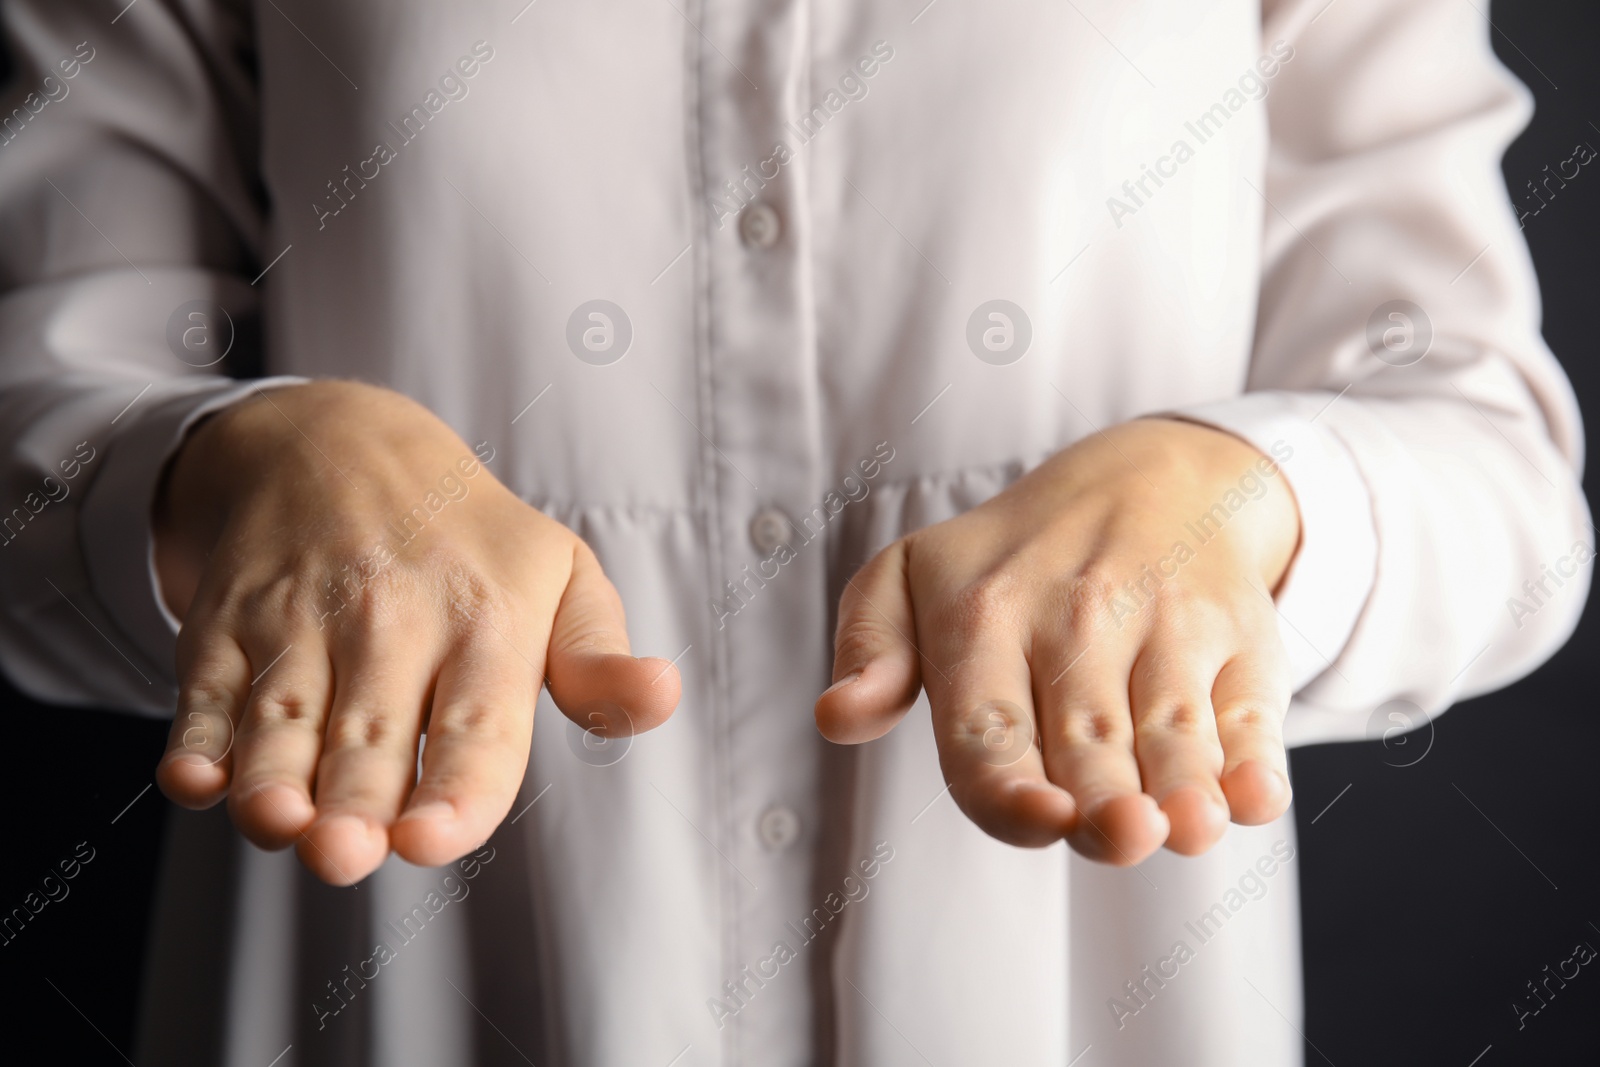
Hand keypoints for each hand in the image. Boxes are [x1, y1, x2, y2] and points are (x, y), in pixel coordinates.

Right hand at [153, 381, 678, 883]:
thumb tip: (661, 698)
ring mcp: (302, 621)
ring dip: (274, 776)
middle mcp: (392, 621)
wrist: (337, 442)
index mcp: (485, 622)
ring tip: (276, 824)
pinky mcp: (230, 625)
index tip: (433, 840)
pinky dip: (199, 733)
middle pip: (372, 734)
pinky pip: (208, 688)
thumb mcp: (560, 576)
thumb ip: (600, 658)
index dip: (457, 789)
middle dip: (356, 800)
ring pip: (285, 716)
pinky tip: (194, 777)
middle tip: (347, 855)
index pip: (476, 725)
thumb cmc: (471, 541)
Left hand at [815, 418, 1300, 862]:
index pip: (988, 726)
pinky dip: (1257, 752)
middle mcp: (1075, 618)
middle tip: (1122, 837)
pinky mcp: (1240, 633)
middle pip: (1085, 743)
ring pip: (1171, 727)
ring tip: (1188, 828)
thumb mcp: (912, 578)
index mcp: (982, 618)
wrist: (1152, 479)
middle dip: (1105, 800)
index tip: (1043, 823)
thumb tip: (836, 717)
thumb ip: (870, 650)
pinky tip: (1257, 792)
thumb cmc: (1010, 562)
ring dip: (1184, 782)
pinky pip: (1251, 705)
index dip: (1012, 786)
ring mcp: (1165, 623)